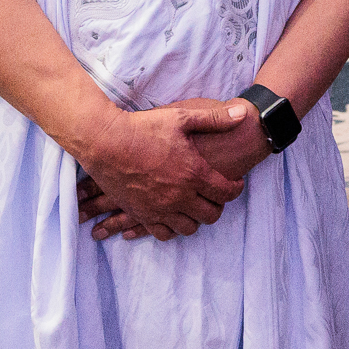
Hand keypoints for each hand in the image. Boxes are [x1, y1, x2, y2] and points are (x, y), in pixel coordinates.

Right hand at [72, 101, 248, 241]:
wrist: (105, 142)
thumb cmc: (144, 128)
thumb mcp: (181, 117)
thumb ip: (214, 119)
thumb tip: (243, 114)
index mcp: (193, 173)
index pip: (226, 193)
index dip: (235, 188)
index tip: (235, 183)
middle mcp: (179, 196)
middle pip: (211, 215)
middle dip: (218, 206)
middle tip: (215, 195)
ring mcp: (159, 208)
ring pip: (189, 228)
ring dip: (196, 218)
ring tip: (195, 205)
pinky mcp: (141, 214)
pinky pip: (163, 234)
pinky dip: (172, 228)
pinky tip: (173, 215)